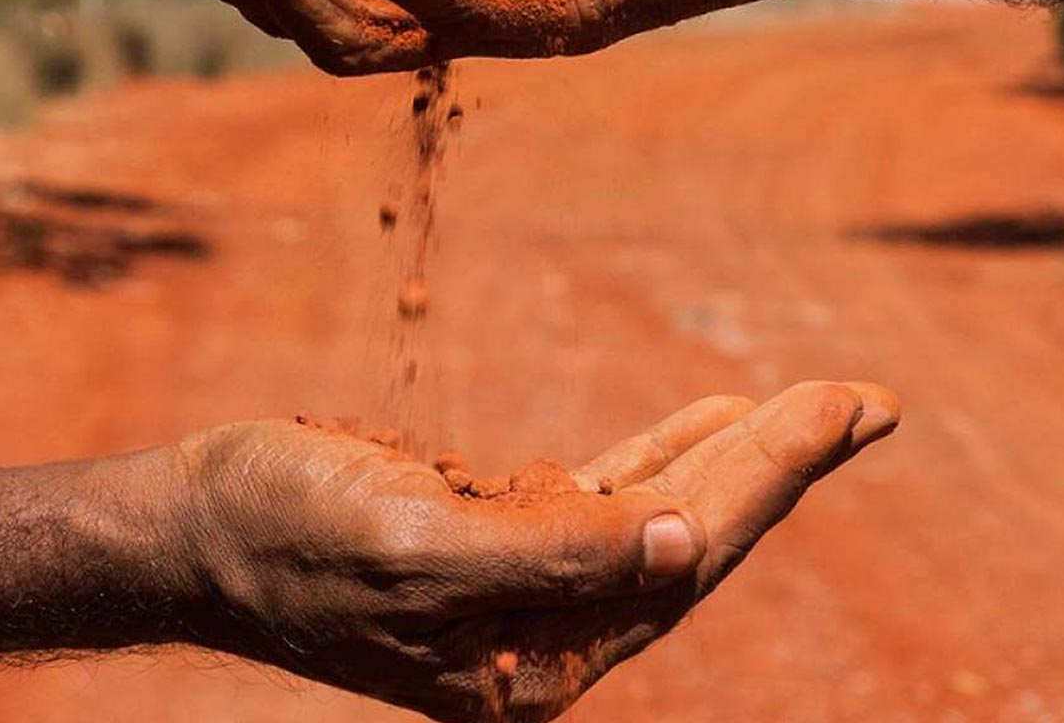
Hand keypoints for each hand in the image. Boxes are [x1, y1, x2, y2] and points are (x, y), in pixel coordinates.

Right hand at [155, 382, 898, 721]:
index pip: (684, 559)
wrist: (193, 525)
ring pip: (659, 515)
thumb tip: (685, 545)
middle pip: (692, 541)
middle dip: (781, 465)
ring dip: (741, 456)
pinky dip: (664, 454)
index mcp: (537, 663)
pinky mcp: (496, 540)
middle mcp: (546, 637)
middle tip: (870, 399)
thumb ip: (554, 555)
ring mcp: (524, 590)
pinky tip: (715, 419)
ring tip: (825, 406)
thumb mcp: (415, 548)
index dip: (769, 478)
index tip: (842, 405)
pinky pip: (606, 495)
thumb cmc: (285, 535)